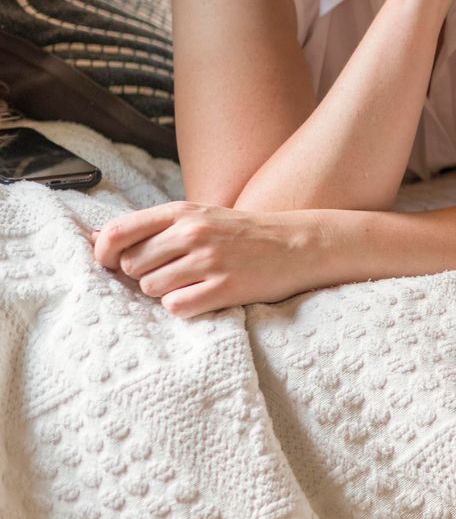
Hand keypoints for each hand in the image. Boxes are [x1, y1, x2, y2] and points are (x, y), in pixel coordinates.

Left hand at [92, 202, 321, 316]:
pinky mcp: (225, 288)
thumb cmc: (241, 233)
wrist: (297, 245)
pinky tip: (202, 295)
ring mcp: (210, 261)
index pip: (118, 232)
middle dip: (142, 275)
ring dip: (164, 291)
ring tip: (191, 282)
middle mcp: (193, 233)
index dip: (104, 254)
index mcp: (182, 211)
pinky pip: (176, 307)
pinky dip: (183, 306)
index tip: (112, 263)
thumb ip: (150, 226)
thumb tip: (95, 238)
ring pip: (151, 288)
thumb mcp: (197, 216)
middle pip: (132, 266)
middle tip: (170, 272)